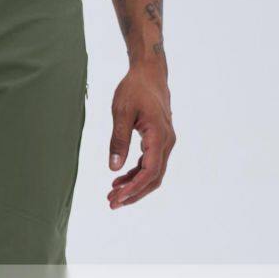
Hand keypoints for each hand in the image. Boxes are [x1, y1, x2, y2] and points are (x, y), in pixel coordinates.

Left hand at [107, 61, 175, 207]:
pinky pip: (150, 164)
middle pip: (154, 178)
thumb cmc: (134, 89)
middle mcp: (166, 142)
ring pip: (153, 173)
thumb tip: (114, 168)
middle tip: (112, 203)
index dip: (134, 188)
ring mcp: (165, 142)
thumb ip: (118, 141)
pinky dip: (135, 175)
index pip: (150, 171)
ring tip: (112, 194)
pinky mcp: (158, 141)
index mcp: (159, 135)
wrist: (149, 74)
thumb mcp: (121, 112)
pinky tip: (119, 180)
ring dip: (134, 186)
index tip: (117, 197)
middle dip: (133, 193)